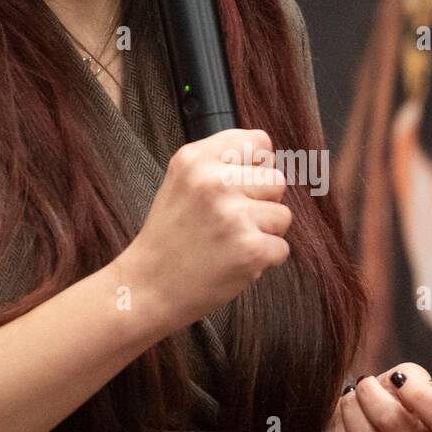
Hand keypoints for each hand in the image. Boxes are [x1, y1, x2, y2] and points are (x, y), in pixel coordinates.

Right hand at [128, 128, 290, 330]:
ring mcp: (234, 216)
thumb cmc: (170, 237)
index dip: (256, 167)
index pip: (259, 142)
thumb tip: (270, 160)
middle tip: (230, 223)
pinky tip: (233, 262)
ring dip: (264, 233)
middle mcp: (215, 181)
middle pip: (276, 180)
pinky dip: (264, 260)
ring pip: (283, 215)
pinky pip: (282, 248)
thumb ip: (220, 165)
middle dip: (262, 203)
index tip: (238, 188)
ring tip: (230, 243)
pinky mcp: (251, 249)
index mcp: (195, 159)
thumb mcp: (181, 183)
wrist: (148, 288)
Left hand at [323, 363, 431, 431]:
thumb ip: (411, 376)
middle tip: (363, 383)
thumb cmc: (396, 405)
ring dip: (350, 408)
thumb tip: (400, 381)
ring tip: (349, 398)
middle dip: (370, 392)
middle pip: (393, 421)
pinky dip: (339, 430)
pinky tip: (343, 423)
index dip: (421, 395)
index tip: (397, 378)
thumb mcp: (410, 384)